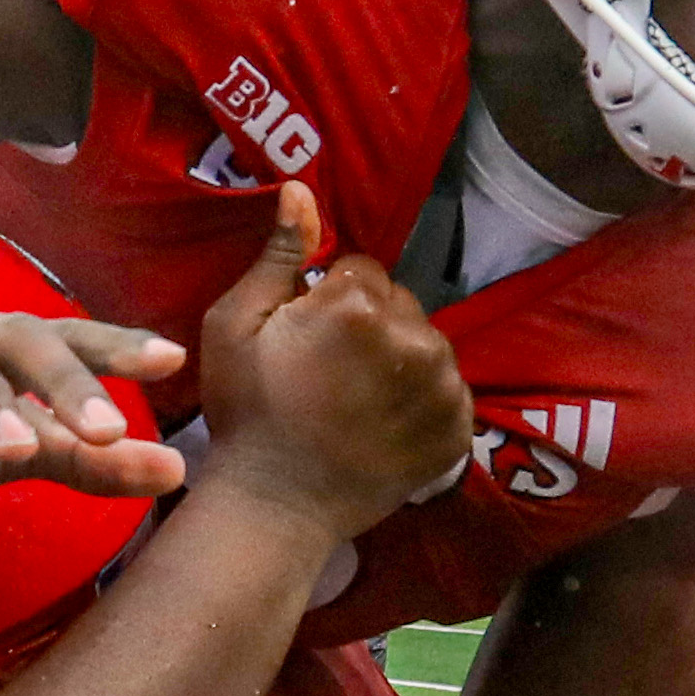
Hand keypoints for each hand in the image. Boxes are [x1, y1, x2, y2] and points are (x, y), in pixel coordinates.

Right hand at [0, 315, 187, 502]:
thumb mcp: (18, 448)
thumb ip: (91, 461)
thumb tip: (178, 471)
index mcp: (6, 355)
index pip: (71, 340)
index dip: (119, 347)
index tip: (172, 360)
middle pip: (14, 337)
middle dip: (62, 377)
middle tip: (105, 429)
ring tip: (17, 451)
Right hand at [196, 183, 471, 543]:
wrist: (274, 507)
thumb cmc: (245, 413)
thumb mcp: (235, 325)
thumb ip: (278, 255)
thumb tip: (302, 189)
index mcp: (360, 304)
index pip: (361, 272)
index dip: (328, 301)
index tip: (306, 340)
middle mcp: (416, 337)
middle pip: (400, 305)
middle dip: (371, 327)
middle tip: (331, 374)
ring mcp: (444, 387)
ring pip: (427, 346)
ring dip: (401, 363)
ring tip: (359, 403)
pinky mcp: (458, 430)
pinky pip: (448, 393)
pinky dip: (423, 403)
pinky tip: (386, 426)